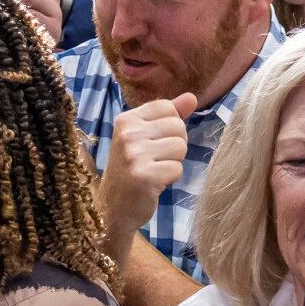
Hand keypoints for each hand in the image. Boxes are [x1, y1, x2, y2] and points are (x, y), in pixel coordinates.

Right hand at [99, 93, 191, 243]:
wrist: (112, 208)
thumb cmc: (131, 170)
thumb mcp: (144, 137)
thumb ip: (169, 116)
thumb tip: (192, 97)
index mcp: (126, 119)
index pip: (168, 108)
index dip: (170, 127)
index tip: (154, 143)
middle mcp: (127, 134)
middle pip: (178, 127)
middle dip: (175, 146)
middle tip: (155, 160)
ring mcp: (134, 155)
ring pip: (181, 147)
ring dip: (173, 162)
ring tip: (155, 171)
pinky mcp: (144, 176)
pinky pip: (177, 168)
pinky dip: (170, 178)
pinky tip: (154, 184)